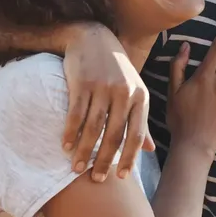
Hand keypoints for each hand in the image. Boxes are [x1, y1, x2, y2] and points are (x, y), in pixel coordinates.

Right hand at [59, 24, 154, 181]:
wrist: (93, 37)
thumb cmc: (117, 70)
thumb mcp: (135, 92)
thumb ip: (141, 121)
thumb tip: (151, 150)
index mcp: (140, 97)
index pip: (136, 134)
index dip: (130, 158)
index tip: (121, 177)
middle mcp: (124, 93)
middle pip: (114, 135)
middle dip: (104, 160)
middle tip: (96, 179)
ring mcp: (102, 87)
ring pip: (93, 128)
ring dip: (84, 151)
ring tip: (76, 168)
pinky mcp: (82, 83)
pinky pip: (75, 114)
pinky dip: (69, 133)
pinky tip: (65, 146)